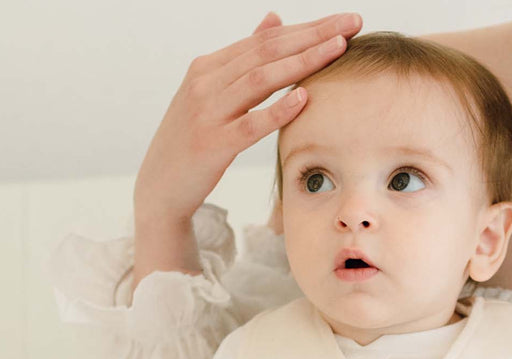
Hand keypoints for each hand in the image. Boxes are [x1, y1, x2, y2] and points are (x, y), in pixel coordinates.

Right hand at [133, 10, 361, 227]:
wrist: (160, 187)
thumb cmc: (193, 141)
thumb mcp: (214, 95)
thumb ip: (244, 59)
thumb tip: (275, 20)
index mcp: (209, 67)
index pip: (265, 40)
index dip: (306, 28)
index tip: (343, 21)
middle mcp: (206, 82)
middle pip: (267, 51)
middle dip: (313, 35)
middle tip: (351, 24)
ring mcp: (208, 112)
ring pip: (261, 79)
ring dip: (302, 62)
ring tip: (338, 48)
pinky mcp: (213, 144)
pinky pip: (250, 124)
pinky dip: (277, 109)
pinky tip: (303, 97)